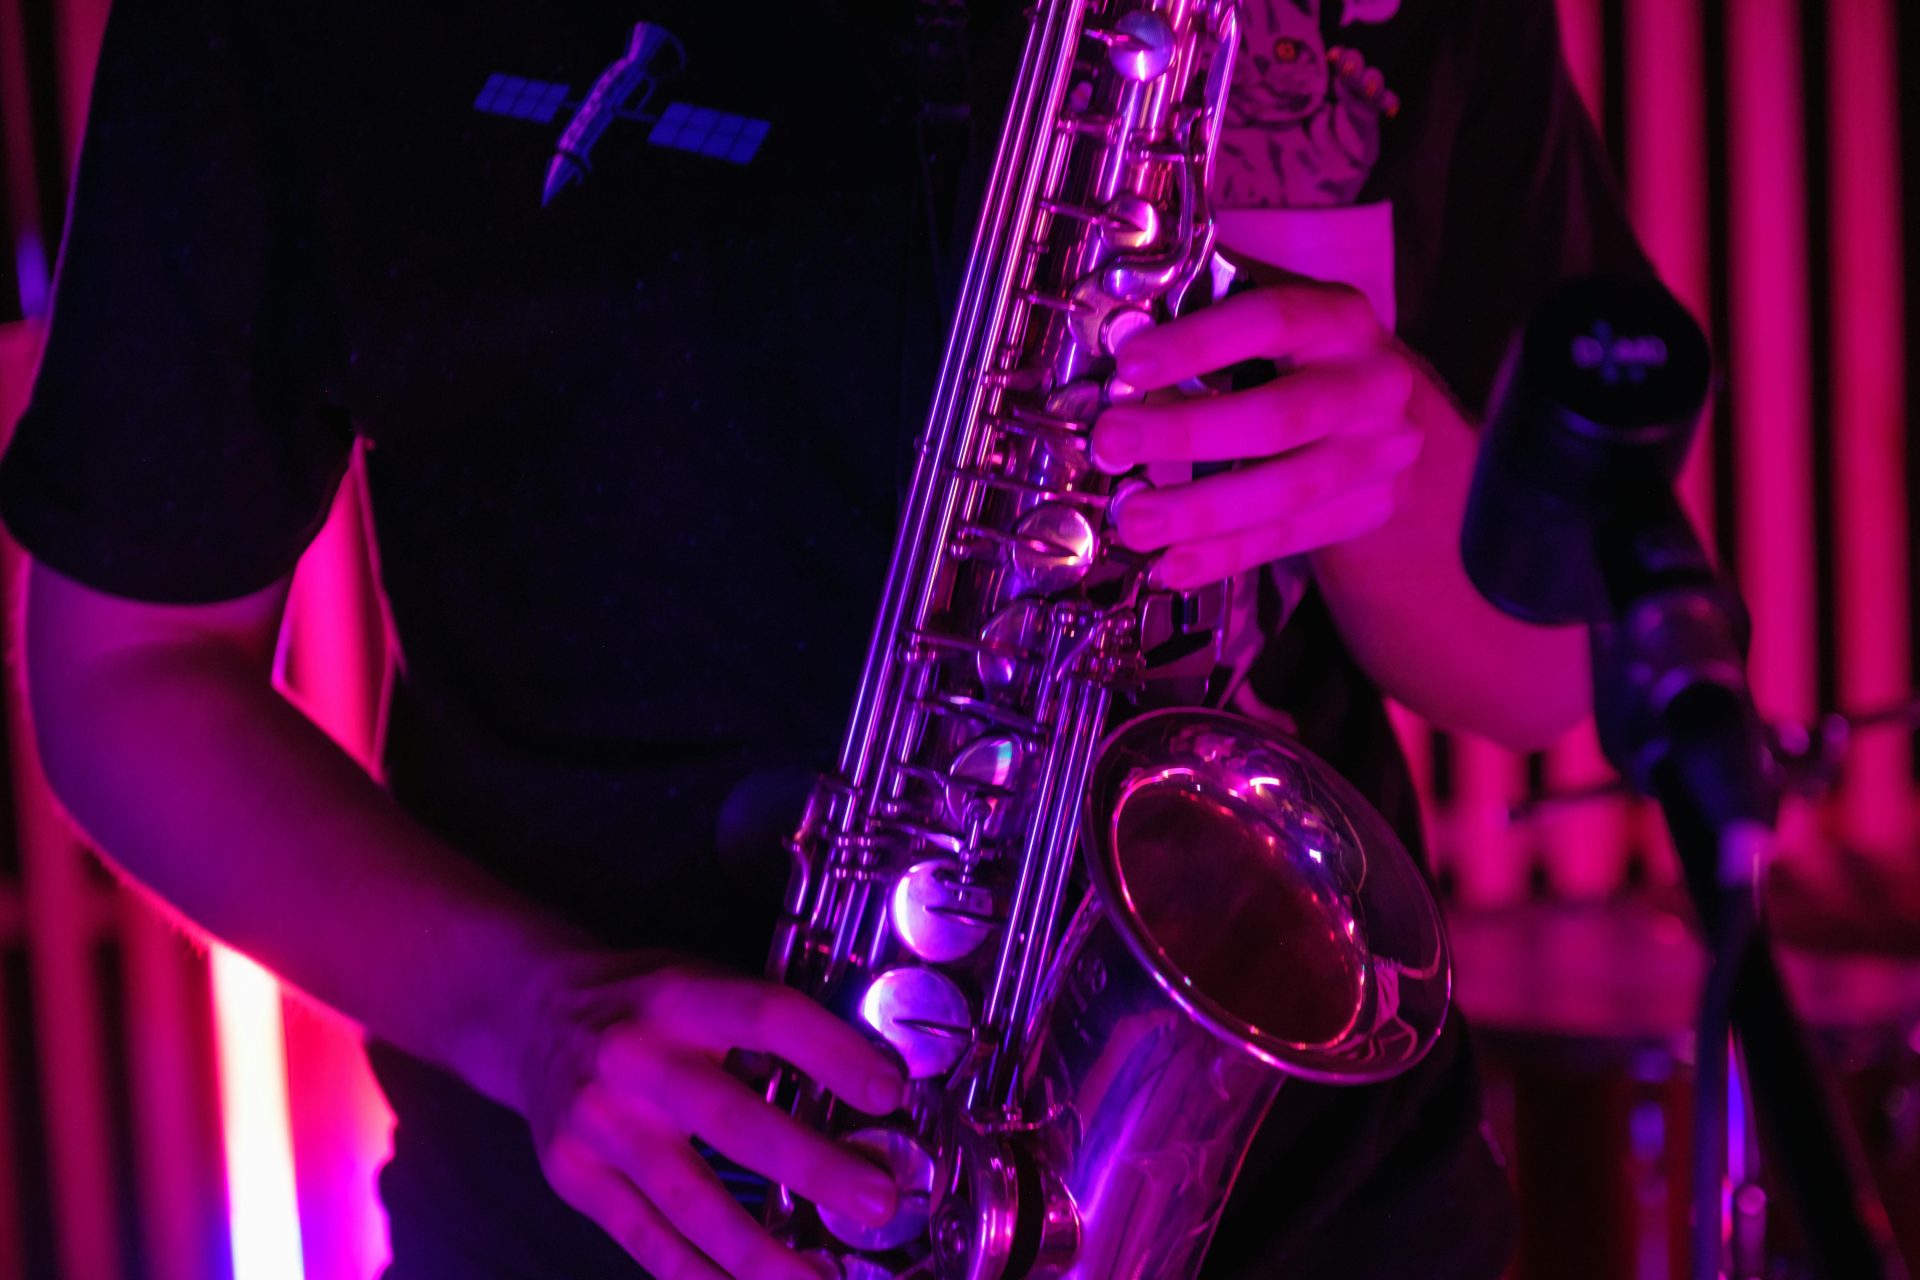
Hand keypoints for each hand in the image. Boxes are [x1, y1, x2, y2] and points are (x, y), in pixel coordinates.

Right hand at [501, 950, 905, 1279]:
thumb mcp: (697, 979)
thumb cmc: (639, 1000)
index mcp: (678, 996)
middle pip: (733, 1121)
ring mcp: (599, 1124)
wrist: (527, 1012)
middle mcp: (634, 1059)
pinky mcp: (575, 1175)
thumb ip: (764, 1024)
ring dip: (762, 1253)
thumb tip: (866, 1078)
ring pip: (689, 1201)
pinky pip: (645, 1239)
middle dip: (812, 1168)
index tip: (890, 1091)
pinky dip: (699, 1275)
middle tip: (876, 1200)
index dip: (833, 1054)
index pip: (767, 1017)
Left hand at [1090, 277, 1427, 590]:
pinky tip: (1171, 564)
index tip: (1131, 364)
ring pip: (1286, 492)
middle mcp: (1372, 386)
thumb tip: (1120, 365)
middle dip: (1185, 434)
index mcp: (1341, 319)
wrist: (1384, 409)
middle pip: (1278, 417)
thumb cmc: (1301, 355)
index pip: (1273, 320)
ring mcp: (1377, 455)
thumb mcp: (1271, 320)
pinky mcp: (1367, 510)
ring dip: (1199, 511)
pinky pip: (1286, 540)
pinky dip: (1222, 556)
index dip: (1200, 343)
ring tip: (1134, 520)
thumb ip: (1206, 327)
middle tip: (1112, 442)